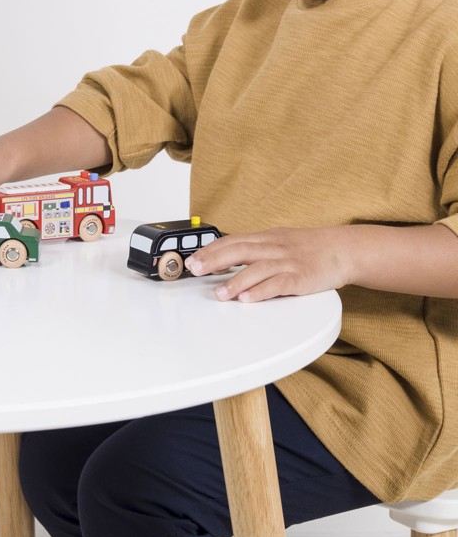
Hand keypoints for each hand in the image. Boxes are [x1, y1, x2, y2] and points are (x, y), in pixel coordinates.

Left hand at [184, 227, 349, 302]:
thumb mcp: (278, 241)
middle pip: (239, 250)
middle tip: (195, 270)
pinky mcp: (302, 278)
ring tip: (219, 293)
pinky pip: (278, 284)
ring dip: (235, 281)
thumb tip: (224, 256)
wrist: (343, 249)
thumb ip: (254, 249)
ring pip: (257, 268)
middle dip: (214, 260)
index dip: (210, 249)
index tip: (192, 259)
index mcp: (266, 238)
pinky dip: (261, 291)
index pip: (232, 240)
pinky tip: (247, 299)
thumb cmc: (308, 248)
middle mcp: (274, 247)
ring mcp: (288, 262)